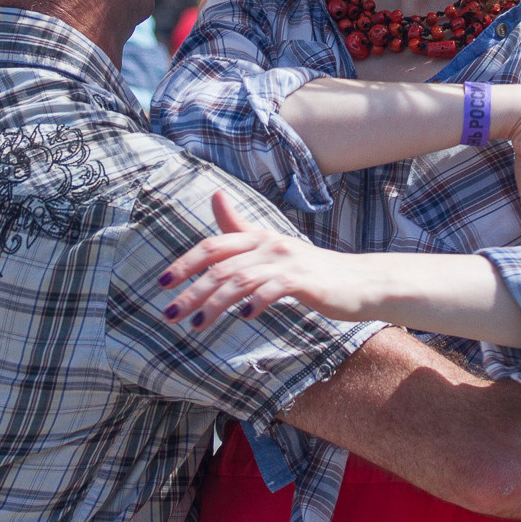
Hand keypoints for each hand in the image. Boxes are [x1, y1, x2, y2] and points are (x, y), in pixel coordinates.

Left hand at [159, 191, 380, 327]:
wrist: (359, 282)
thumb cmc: (312, 269)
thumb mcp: (272, 245)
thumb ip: (241, 226)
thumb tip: (214, 195)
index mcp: (258, 237)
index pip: (212, 246)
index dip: (184, 263)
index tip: (162, 285)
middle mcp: (269, 245)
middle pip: (219, 266)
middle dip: (191, 291)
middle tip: (169, 315)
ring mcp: (287, 262)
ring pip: (240, 280)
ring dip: (214, 304)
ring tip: (197, 326)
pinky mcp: (305, 281)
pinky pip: (274, 289)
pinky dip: (256, 302)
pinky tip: (245, 317)